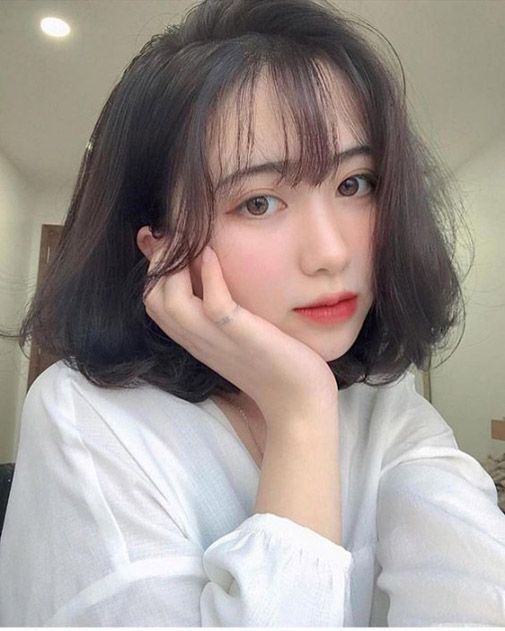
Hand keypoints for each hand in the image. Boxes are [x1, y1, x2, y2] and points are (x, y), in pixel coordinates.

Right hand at [143, 244, 337, 427]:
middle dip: (159, 262)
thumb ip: (220, 309)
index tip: (171, 243)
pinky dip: (211, 275)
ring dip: (176, 266)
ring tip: (194, 243)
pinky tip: (215, 254)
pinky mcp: (241, 337)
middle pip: (152, 298)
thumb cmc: (273, 363)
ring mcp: (217, 340)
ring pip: (170, 301)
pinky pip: (214, 304)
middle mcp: (198, 339)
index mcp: (195, 338)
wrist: (299, 402)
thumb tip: (210, 276)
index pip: (153, 300)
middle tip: (180, 239)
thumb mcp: (237, 334)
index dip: (155, 268)